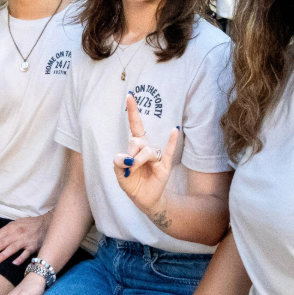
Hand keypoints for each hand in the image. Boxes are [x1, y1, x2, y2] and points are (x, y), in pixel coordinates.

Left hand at [0, 213, 51, 265]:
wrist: (47, 222)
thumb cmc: (29, 224)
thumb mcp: (16, 223)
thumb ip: (6, 231)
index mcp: (11, 227)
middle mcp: (17, 233)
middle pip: (1, 243)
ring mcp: (25, 240)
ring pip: (12, 248)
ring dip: (3, 255)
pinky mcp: (34, 245)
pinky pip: (27, 253)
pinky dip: (21, 258)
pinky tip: (14, 263)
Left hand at [113, 94, 179, 214]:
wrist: (143, 199)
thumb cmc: (132, 182)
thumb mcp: (119, 173)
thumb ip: (118, 162)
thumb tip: (124, 157)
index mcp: (135, 146)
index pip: (135, 125)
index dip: (133, 111)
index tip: (129, 95)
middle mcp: (147, 147)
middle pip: (137, 141)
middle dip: (130, 153)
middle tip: (128, 166)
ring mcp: (156, 156)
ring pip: (147, 150)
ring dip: (138, 160)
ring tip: (133, 170)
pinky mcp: (164, 166)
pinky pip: (168, 152)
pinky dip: (171, 141)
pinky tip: (174, 130)